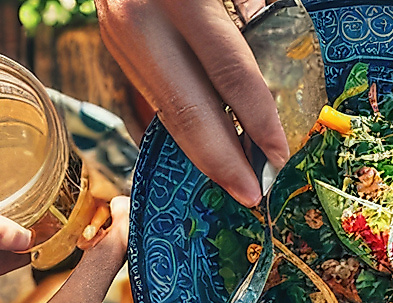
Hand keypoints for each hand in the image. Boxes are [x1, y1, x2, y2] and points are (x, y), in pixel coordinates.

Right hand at [99, 0, 287, 205]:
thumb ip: (250, 13)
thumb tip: (270, 76)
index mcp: (181, 0)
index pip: (228, 74)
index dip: (258, 121)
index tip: (279, 154)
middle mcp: (143, 24)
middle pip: (186, 112)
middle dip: (221, 160)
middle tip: (251, 193)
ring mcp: (120, 37)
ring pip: (165, 109)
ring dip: (202, 148)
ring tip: (236, 174)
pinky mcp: (113, 42)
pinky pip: (155, 91)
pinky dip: (184, 121)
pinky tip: (210, 137)